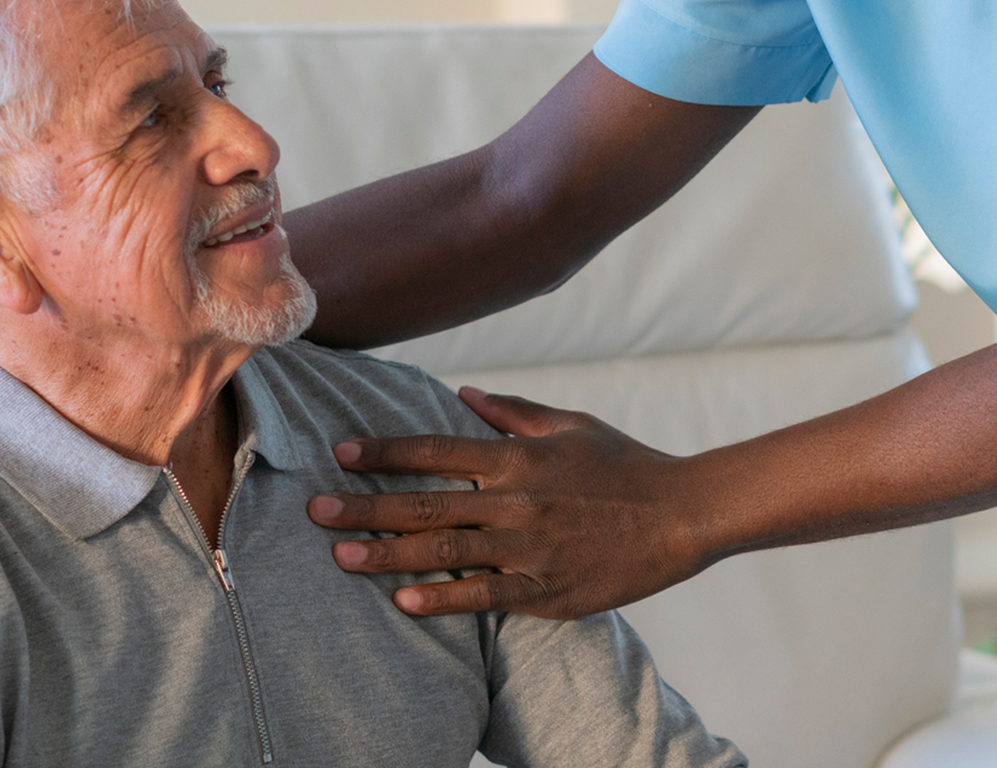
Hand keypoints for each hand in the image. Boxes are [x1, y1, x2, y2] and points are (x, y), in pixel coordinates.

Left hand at [307, 389, 708, 619]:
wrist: (681, 514)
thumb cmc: (626, 465)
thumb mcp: (571, 425)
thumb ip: (514, 413)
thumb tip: (465, 395)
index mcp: (517, 458)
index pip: (436, 450)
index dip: (384, 451)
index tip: (341, 454)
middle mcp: (515, 501)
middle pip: (425, 504)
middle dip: (365, 507)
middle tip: (315, 512)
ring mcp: (529, 548)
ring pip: (444, 553)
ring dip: (387, 555)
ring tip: (341, 557)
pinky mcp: (546, 590)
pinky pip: (484, 597)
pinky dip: (442, 599)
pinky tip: (403, 600)